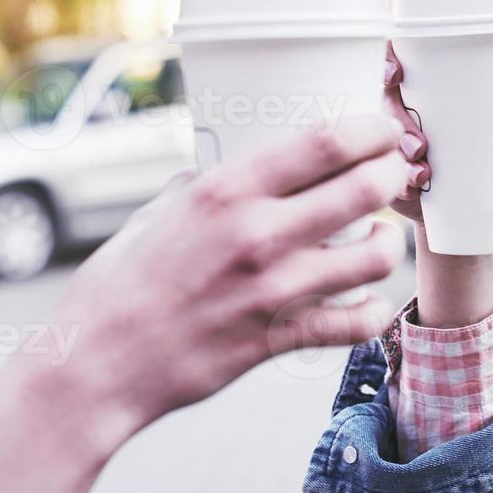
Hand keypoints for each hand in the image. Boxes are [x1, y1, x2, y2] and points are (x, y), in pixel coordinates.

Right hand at [56, 112, 407, 436]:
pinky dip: (373, 312)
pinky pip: (354, 325)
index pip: (324, 142)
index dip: (370, 129)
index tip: (382, 128)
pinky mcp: (276, 340)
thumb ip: (196, 190)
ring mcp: (271, 291)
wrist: (96, 364)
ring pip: (375, 258)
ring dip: (391, 243)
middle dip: (394, 175)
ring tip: (384, 238)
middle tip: (395, 174)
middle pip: (364, 189)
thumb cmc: (117, 286)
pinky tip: (368, 302)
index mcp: (225, 191)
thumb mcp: (154, 215)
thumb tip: (215, 170)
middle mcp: (256, 234)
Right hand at [385, 41, 492, 224]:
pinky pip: (385, 177)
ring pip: (380, 141)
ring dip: (397, 153)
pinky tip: (415, 189)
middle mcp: (405, 113)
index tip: (395, 72)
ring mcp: (396, 149)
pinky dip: (400, 183)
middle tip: (420, 142)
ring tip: (424, 169)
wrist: (485, 218)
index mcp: (427, 87)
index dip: (385, 59)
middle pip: (383, 100)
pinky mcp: (396, 182)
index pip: (394, 60)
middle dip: (393, 115)